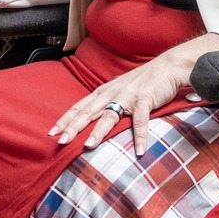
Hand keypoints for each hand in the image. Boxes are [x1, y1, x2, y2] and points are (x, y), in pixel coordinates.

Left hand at [50, 34, 218, 151]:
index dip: (65, 119)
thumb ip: (108, 106)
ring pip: (109, 115)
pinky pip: (140, 119)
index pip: (79, 107)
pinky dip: (140, 135)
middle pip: (88, 112)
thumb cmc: (143, 82)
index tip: (51, 132)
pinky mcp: (144, 99)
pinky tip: (140, 150)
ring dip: (98, 131)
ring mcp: (127, 96)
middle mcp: (111, 93)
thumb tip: (95, 124)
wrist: (167, 67)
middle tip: (60, 141)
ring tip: (88, 146)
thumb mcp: (120, 92)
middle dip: (72, 127)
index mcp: (103, 92)